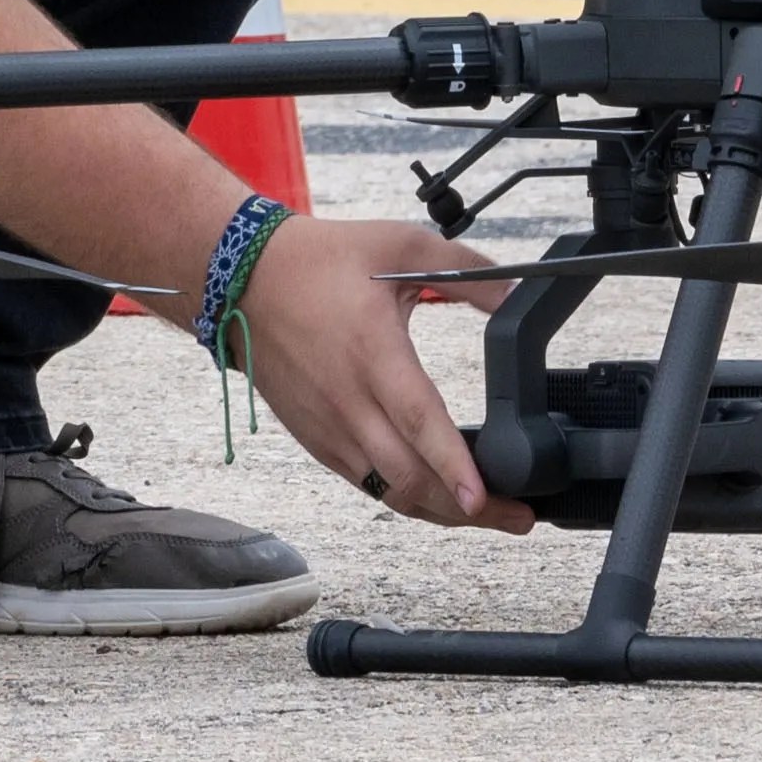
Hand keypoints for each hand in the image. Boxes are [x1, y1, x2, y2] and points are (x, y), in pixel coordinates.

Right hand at [233, 215, 535, 529]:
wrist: (242, 278)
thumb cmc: (318, 261)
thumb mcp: (400, 245)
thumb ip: (466, 271)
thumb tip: (516, 295)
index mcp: (373, 353)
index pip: (418, 421)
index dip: (453, 466)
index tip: (484, 499)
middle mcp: (349, 403)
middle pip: (409, 478)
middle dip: (468, 510)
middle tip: (519, 516)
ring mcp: (329, 429)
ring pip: (389, 492)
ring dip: (440, 512)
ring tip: (488, 515)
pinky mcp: (317, 440)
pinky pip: (366, 483)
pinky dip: (405, 498)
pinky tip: (436, 497)